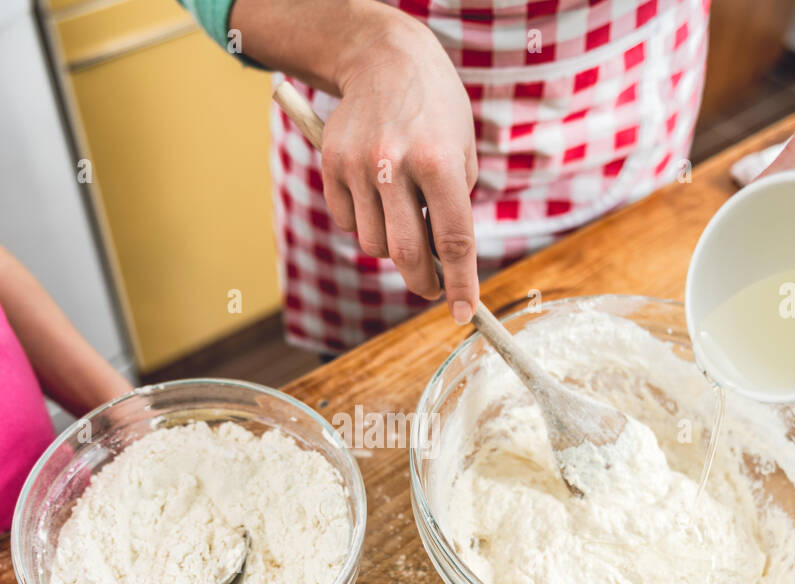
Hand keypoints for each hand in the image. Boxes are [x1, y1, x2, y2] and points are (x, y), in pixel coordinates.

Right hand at [320, 10, 479, 320]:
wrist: (384, 59)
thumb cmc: (435, 112)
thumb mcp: (461, 152)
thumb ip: (453, 206)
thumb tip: (441, 264)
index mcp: (438, 160)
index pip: (454, 239)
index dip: (461, 284)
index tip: (463, 314)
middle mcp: (395, 164)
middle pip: (407, 253)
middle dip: (422, 283)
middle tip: (431, 290)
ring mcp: (358, 166)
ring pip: (372, 244)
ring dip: (390, 246)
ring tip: (402, 216)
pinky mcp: (331, 164)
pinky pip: (347, 221)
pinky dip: (364, 222)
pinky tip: (375, 194)